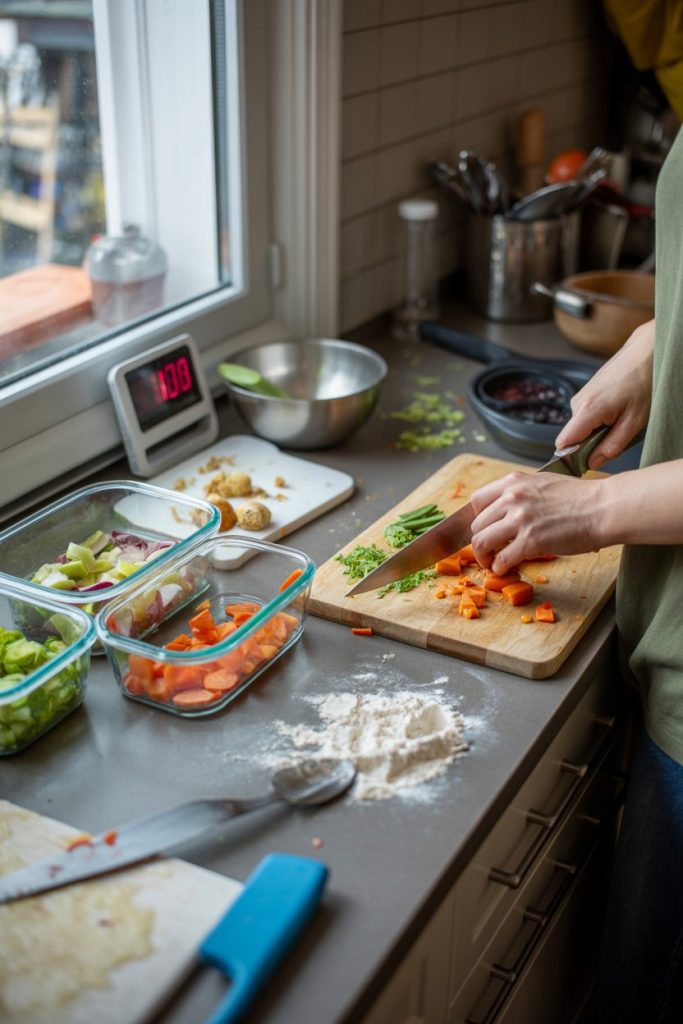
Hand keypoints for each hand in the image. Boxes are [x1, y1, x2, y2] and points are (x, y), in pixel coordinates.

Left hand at [470, 472, 605, 574]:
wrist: (604, 508)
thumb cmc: (581, 498)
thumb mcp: (543, 483)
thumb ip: (522, 493)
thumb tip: (507, 510)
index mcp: (514, 481)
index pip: (476, 501)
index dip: (479, 519)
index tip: (487, 529)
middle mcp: (512, 497)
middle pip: (476, 525)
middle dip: (481, 541)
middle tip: (490, 551)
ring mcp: (520, 519)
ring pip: (481, 542)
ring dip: (484, 557)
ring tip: (492, 563)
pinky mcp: (530, 541)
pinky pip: (501, 559)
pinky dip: (499, 568)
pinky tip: (506, 569)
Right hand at [554, 318, 654, 468]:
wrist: (646, 353)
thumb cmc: (644, 383)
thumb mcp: (634, 422)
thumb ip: (611, 446)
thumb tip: (591, 463)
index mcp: (587, 410)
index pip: (563, 444)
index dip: (571, 458)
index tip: (587, 464)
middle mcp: (577, 403)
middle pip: (573, 437)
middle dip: (592, 444)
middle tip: (618, 435)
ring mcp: (580, 397)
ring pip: (581, 428)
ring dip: (598, 430)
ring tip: (621, 418)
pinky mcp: (585, 394)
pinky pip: (586, 417)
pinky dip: (600, 420)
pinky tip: (617, 409)